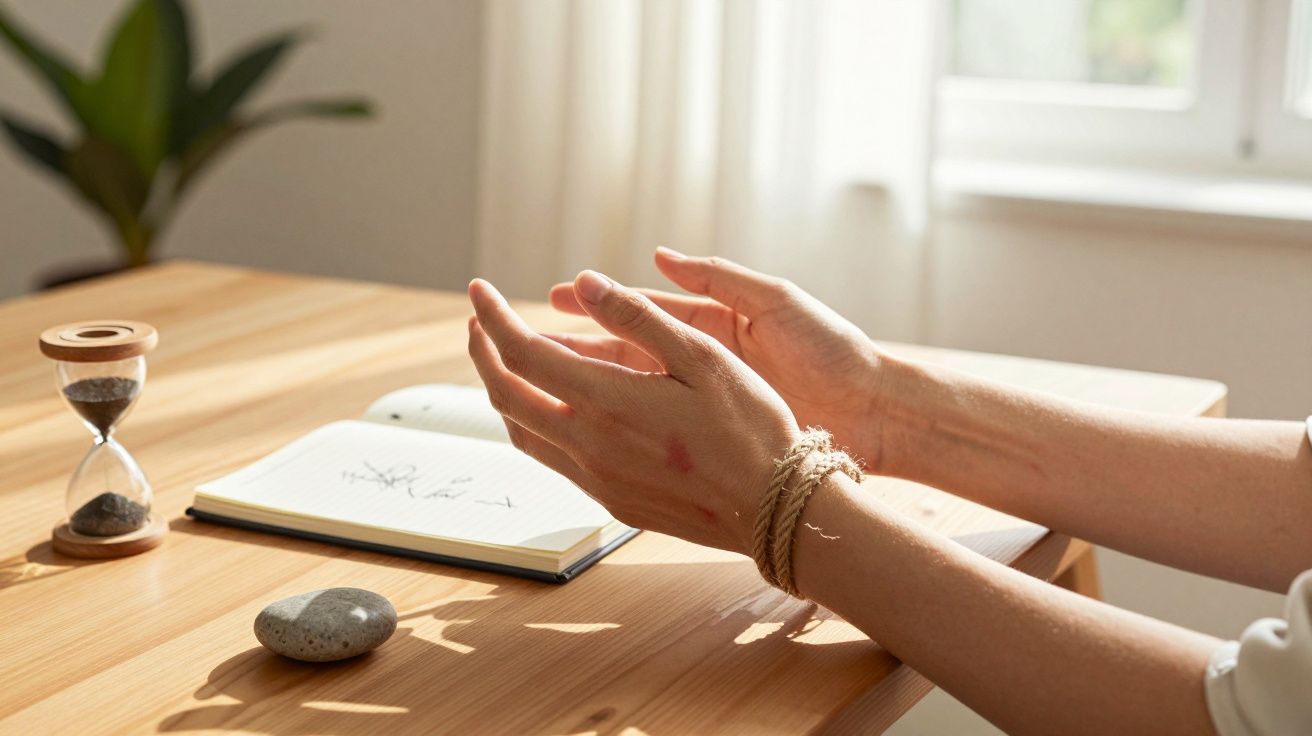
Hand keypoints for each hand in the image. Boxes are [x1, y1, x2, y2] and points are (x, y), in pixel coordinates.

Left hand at [466, 271, 801, 553]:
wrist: (774, 508)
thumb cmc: (751, 427)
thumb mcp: (702, 356)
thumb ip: (637, 318)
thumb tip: (585, 284)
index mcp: (606, 401)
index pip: (520, 352)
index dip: (492, 316)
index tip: (480, 290)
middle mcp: (588, 444)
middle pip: (505, 394)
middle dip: (483, 351)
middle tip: (481, 320)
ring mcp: (596, 477)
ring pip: (521, 432)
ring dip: (503, 390)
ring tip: (506, 359)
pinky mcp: (611, 499)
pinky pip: (551, 458)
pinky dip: (532, 423)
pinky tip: (551, 407)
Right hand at [548, 248, 885, 467]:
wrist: (876, 411)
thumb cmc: (832, 350)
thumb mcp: (775, 300)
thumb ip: (719, 277)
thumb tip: (662, 255)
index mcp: (716, 325)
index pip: (642, 313)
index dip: (597, 306)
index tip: (554, 297)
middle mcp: (705, 363)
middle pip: (627, 353)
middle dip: (579, 347)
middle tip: (527, 344)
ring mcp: (708, 402)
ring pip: (635, 394)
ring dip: (591, 388)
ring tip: (543, 385)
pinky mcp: (718, 435)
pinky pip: (660, 430)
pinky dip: (623, 428)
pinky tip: (588, 430)